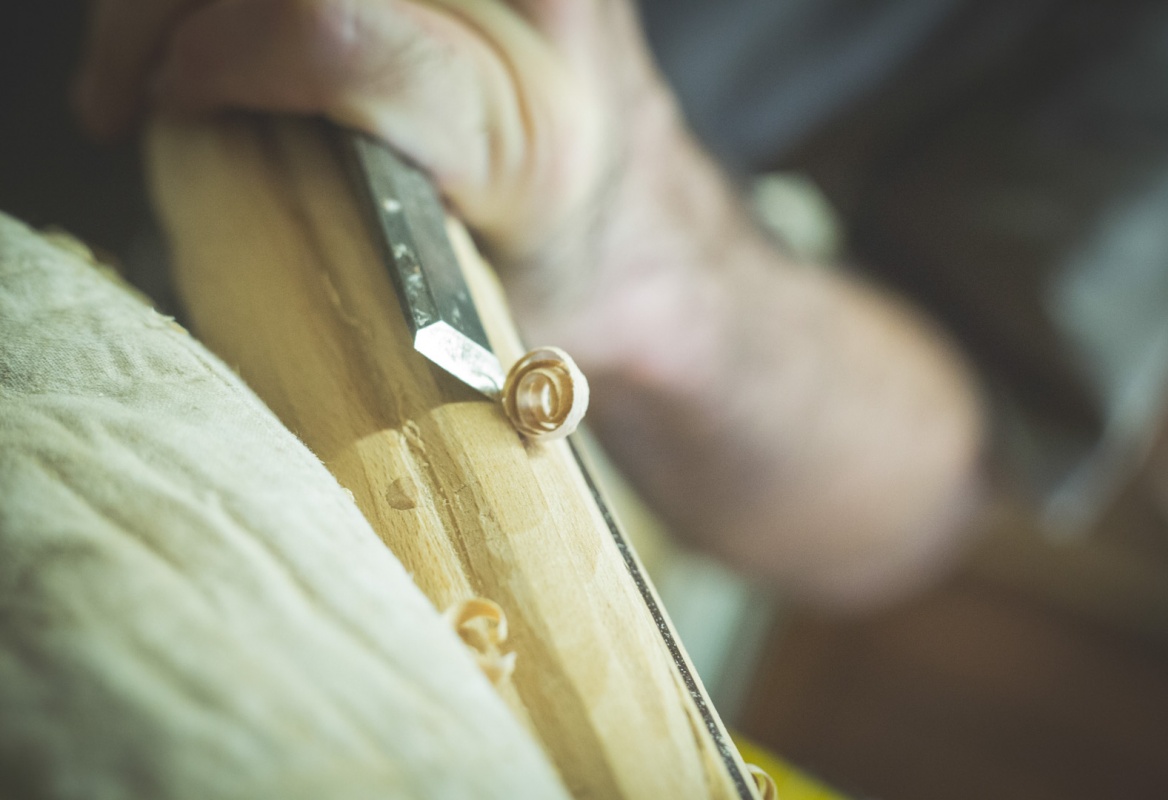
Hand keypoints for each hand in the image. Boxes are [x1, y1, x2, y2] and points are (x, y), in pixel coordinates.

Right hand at [73, 0, 681, 312]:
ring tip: (163, 54)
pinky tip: (230, 29)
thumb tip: (188, 174)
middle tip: (126, 84)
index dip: (213, 57)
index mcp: (527, 133)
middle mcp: (543, 18)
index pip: (335, 33)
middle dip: (173, 4)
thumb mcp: (449, 314)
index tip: (150, 110)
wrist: (655, 245)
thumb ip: (330, 248)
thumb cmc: (557, 298)